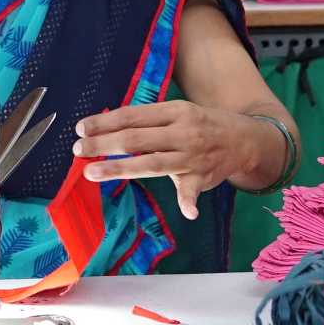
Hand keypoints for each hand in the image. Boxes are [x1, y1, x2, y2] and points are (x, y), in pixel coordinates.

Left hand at [72, 101, 264, 219]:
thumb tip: (108, 128)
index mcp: (173, 112)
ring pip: (152, 163)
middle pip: (136, 139)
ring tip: (93, 173)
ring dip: (121, 168)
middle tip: (78, 150)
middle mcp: (182, 132)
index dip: (105, 122)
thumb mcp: (178, 113)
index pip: (132, 116)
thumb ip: (147, 121)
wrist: (245, 138)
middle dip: (103, 144)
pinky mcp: (202, 178)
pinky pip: (194, 191)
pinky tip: (187, 212)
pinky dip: (190, 202)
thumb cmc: (201, 125)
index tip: (81, 129)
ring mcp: (192, 156)